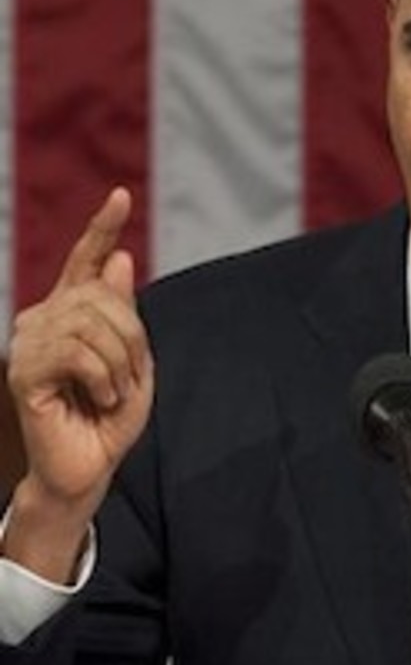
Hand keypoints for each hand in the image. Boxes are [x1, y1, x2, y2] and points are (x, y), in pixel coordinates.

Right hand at [4, 187, 154, 579]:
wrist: (88, 468)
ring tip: (111, 394)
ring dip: (118, 364)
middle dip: (131, 338)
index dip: (102, 228)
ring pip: (91, 324)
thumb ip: (125, 316)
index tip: (121, 195)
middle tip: (128, 380)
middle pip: (101, 296)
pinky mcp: (24, 369)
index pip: (85, 262)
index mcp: (71, 314)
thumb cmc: (109, 421)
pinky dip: (101, 377)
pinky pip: (76, 351)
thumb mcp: (133, 364)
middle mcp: (43, 319)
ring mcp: (29, 342)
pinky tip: (98, 398)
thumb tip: (120, 260)